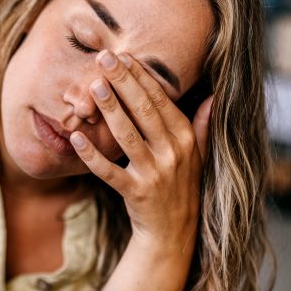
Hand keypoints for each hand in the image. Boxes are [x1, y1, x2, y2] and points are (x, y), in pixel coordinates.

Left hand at [69, 50, 212, 253]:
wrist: (173, 234)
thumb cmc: (182, 188)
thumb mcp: (199, 156)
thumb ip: (203, 126)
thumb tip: (214, 97)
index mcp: (186, 139)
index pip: (162, 101)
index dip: (142, 77)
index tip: (124, 56)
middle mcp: (173, 154)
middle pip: (144, 111)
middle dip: (123, 82)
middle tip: (104, 58)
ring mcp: (154, 174)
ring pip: (128, 136)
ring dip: (110, 109)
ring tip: (94, 85)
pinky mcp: (135, 193)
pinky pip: (110, 172)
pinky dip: (92, 156)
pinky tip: (76, 139)